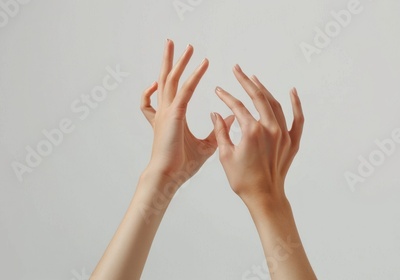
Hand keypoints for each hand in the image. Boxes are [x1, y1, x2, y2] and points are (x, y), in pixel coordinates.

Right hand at [141, 40, 233, 187]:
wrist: (168, 177)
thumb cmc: (182, 165)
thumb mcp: (207, 146)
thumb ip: (218, 130)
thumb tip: (232, 116)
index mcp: (172, 115)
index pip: (175, 90)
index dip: (182, 76)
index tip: (189, 66)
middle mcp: (167, 110)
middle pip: (168, 79)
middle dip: (171, 60)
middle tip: (172, 43)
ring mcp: (168, 111)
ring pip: (172, 79)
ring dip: (178, 61)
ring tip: (183, 45)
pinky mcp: (174, 115)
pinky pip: (185, 91)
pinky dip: (194, 77)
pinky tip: (202, 65)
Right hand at [211, 64, 303, 205]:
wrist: (264, 196)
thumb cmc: (243, 179)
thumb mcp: (225, 155)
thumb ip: (221, 131)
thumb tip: (216, 113)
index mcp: (251, 131)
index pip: (237, 106)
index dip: (226, 96)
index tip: (218, 90)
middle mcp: (270, 128)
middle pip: (257, 97)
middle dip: (245, 81)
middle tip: (237, 69)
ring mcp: (283, 134)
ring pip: (274, 104)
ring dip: (264, 89)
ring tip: (254, 79)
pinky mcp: (292, 141)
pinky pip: (297, 118)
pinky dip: (296, 104)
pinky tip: (292, 91)